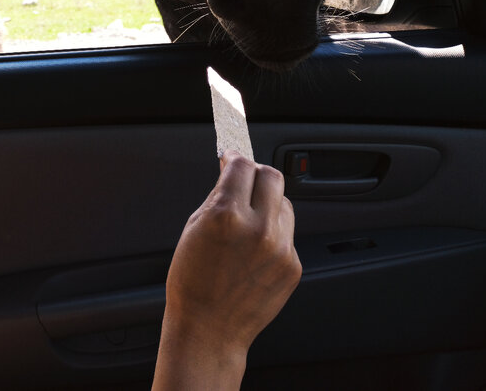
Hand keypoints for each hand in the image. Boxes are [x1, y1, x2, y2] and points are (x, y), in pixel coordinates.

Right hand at [152, 153, 300, 389]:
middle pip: (272, 176)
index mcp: (226, 215)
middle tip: (243, 180)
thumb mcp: (193, 227)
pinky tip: (254, 249)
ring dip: (268, 202)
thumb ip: (218, 196)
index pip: (242, 164)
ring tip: (248, 220)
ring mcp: (280, 249)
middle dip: (256, 173)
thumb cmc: (192, 281)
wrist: (209, 328)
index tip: (231, 156)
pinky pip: (287, 233)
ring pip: (284, 203)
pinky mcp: (293, 266)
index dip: (235, 156)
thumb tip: (230, 171)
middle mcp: (258, 229)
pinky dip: (273, 232)